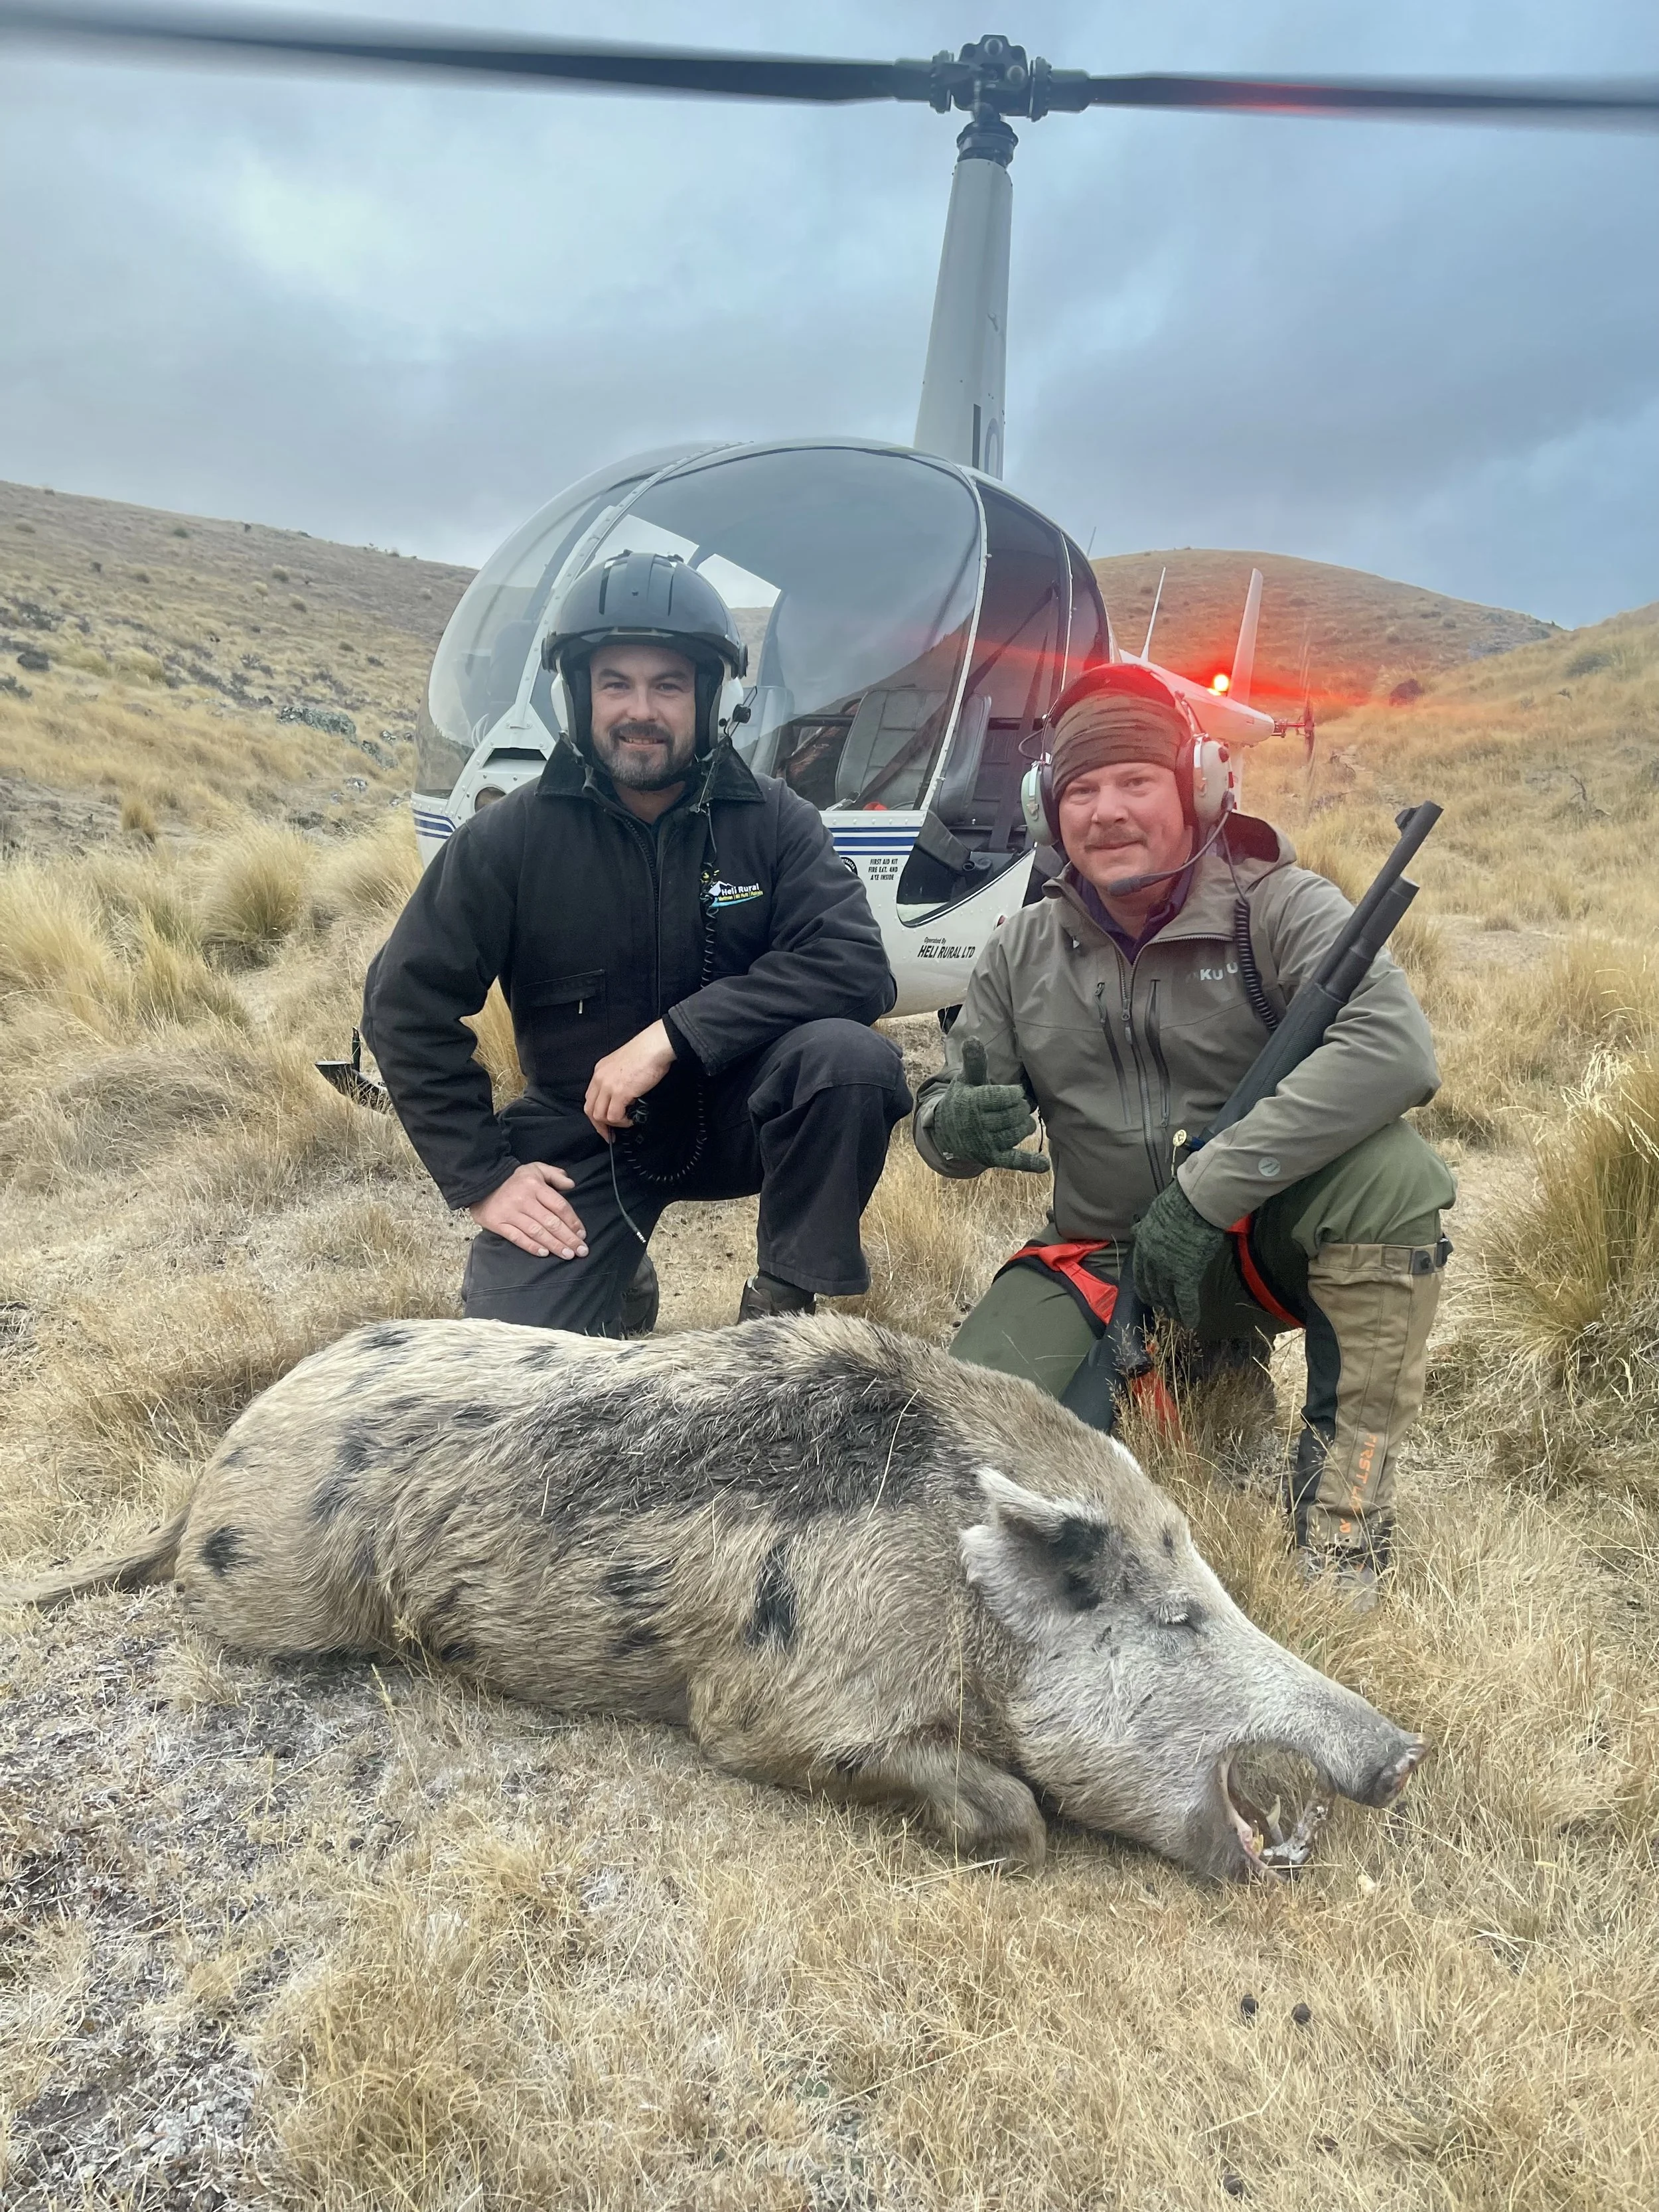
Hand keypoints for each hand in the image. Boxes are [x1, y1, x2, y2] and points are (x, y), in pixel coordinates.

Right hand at [469, 1161, 587, 1259]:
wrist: (481, 1183)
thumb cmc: (514, 1179)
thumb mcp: (535, 1169)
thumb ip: (554, 1175)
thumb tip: (571, 1184)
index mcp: (534, 1185)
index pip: (559, 1206)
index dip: (573, 1221)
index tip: (582, 1234)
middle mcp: (523, 1200)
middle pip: (551, 1222)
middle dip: (568, 1238)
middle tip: (581, 1251)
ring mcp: (510, 1213)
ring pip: (537, 1232)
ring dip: (554, 1245)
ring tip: (568, 1255)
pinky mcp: (498, 1223)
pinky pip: (517, 1238)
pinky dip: (531, 1246)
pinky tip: (544, 1253)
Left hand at [584, 1020, 676, 1142]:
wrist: (654, 1047)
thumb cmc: (646, 1053)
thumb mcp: (622, 1065)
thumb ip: (617, 1080)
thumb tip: (623, 1098)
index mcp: (600, 1071)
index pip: (590, 1098)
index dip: (595, 1115)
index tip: (604, 1125)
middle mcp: (599, 1079)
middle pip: (590, 1110)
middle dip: (599, 1126)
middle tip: (609, 1135)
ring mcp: (608, 1086)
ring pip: (600, 1115)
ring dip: (614, 1123)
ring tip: (627, 1121)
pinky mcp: (619, 1093)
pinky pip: (614, 1116)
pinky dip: (622, 1122)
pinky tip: (631, 1118)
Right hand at [930, 1038, 1049, 1173]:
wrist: (945, 1131)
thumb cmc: (962, 1099)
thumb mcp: (966, 1080)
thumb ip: (974, 1062)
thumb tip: (972, 1039)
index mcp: (973, 1102)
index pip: (1005, 1097)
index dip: (1014, 1094)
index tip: (1013, 1092)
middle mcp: (978, 1124)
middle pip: (1014, 1114)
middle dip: (1020, 1108)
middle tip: (1017, 1105)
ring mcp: (986, 1143)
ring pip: (1018, 1132)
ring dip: (1024, 1124)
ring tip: (1019, 1118)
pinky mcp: (993, 1158)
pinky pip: (1013, 1161)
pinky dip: (1029, 1163)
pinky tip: (1043, 1165)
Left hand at [1132, 1179, 1226, 1328]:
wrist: (1194, 1205)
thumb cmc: (1178, 1204)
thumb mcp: (1154, 1214)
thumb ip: (1146, 1227)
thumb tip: (1137, 1228)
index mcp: (1143, 1244)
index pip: (1140, 1271)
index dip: (1144, 1285)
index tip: (1148, 1294)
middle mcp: (1151, 1260)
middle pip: (1152, 1286)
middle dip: (1157, 1299)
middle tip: (1163, 1308)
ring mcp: (1167, 1270)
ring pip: (1167, 1295)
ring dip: (1172, 1308)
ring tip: (1176, 1317)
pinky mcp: (1186, 1275)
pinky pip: (1185, 1299)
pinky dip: (1188, 1313)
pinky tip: (1191, 1323)